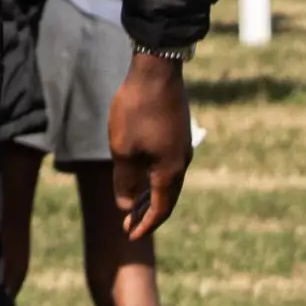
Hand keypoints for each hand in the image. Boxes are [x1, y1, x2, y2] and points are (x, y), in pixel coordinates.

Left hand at [105, 50, 191, 239]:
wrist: (156, 70)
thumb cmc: (136, 110)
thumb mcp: (123, 150)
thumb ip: (125, 182)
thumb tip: (127, 206)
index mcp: (170, 171)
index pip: (160, 209)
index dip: (145, 224)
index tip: (129, 235)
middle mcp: (182, 161)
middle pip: (167, 197)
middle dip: (148, 213)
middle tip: (128, 223)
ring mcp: (182, 145)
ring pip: (168, 180)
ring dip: (151, 194)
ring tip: (132, 202)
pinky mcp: (178, 131)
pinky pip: (168, 163)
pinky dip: (154, 176)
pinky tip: (141, 172)